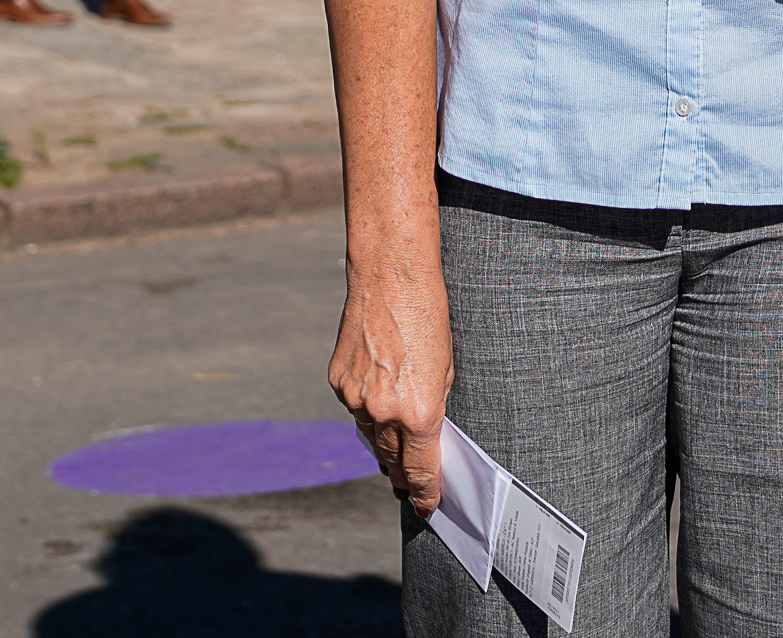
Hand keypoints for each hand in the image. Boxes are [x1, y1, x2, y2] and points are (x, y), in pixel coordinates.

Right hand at [328, 269, 452, 513]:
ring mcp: (355, 398)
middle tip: (407, 489)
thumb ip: (434, 407)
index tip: (426, 505)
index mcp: (419, 413)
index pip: (420, 469)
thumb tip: (424, 437)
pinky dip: (366, 411)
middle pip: (392, 461)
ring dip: (384, 445)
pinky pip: (354, 408)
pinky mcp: (337, 382)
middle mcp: (383, 412)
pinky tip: (377, 404)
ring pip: (370, 436)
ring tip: (393, 455)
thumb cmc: (429, 317)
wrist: (390, 278)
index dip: (424, 492)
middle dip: (402, 476)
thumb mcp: (446, 369)